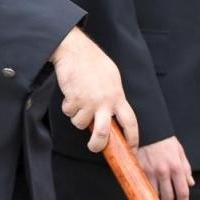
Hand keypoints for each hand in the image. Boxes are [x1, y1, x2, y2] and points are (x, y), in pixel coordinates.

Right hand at [50, 27, 138, 153]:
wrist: (76, 50)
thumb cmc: (94, 62)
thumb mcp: (112, 78)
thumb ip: (114, 96)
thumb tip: (112, 113)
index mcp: (118, 96)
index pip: (130, 122)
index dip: (133, 138)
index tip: (131, 149)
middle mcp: (105, 102)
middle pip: (103, 134)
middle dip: (97, 145)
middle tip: (94, 147)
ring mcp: (89, 102)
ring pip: (80, 124)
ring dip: (76, 116)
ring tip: (78, 100)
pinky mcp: (74, 100)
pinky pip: (68, 112)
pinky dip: (67, 106)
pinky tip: (71, 92)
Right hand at [136, 136, 193, 199]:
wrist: (149, 130)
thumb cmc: (166, 141)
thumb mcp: (180, 152)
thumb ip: (186, 169)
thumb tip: (190, 183)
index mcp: (176, 167)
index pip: (182, 191)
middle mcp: (164, 171)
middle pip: (168, 197)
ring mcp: (151, 172)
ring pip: (155, 195)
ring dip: (158, 198)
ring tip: (159, 197)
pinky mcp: (140, 170)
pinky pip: (144, 186)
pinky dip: (148, 191)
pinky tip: (150, 190)